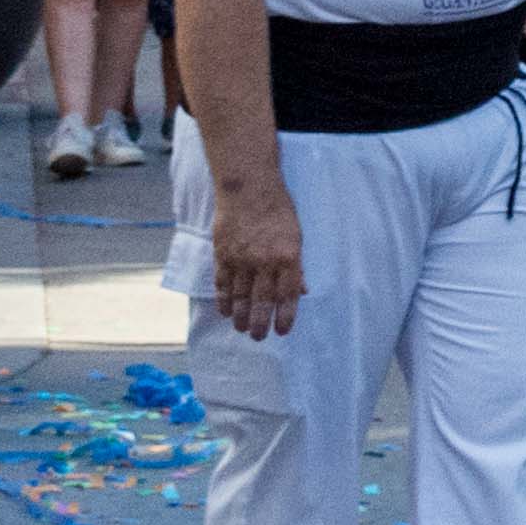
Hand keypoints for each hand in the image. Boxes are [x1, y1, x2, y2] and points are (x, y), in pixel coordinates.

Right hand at [207, 173, 307, 340]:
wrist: (248, 187)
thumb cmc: (278, 210)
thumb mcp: (297, 235)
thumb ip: (297, 266)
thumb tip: (302, 292)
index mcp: (288, 257)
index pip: (287, 295)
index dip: (285, 317)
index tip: (282, 331)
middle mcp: (265, 262)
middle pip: (261, 301)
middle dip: (259, 324)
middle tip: (258, 337)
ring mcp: (241, 259)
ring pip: (240, 297)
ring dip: (239, 316)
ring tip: (241, 329)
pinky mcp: (222, 254)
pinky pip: (222, 284)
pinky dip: (223, 300)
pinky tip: (225, 312)